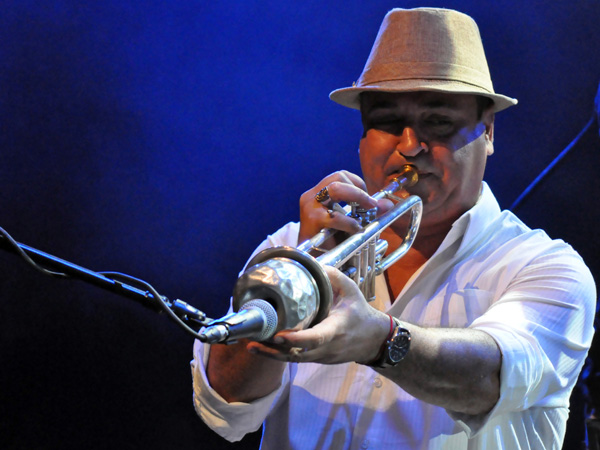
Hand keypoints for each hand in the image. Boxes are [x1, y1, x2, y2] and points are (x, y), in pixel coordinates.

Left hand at [247, 266, 389, 364]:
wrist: (373, 340)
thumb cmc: (359, 312)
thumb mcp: (351, 290)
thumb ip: (332, 276)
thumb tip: (312, 263)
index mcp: (336, 329)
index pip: (316, 338)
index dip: (297, 338)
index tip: (279, 335)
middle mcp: (328, 347)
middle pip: (298, 353)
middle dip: (275, 350)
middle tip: (254, 339)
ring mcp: (321, 356)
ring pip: (294, 359)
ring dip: (272, 354)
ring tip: (252, 345)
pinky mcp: (316, 359)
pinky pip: (296, 358)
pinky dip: (278, 354)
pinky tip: (262, 347)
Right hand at [298, 171, 382, 243]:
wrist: (310, 260)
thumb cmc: (328, 240)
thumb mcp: (349, 221)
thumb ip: (367, 212)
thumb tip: (387, 204)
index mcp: (318, 193)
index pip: (340, 175)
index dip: (358, 183)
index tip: (368, 198)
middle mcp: (312, 196)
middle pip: (338, 177)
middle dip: (359, 190)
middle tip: (371, 205)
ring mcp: (310, 207)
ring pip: (335, 188)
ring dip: (356, 198)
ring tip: (366, 211)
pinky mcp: (312, 220)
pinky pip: (335, 217)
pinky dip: (350, 222)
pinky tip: (355, 230)